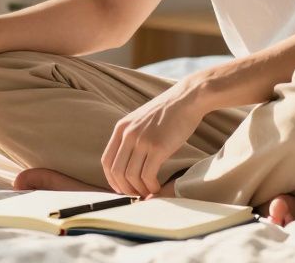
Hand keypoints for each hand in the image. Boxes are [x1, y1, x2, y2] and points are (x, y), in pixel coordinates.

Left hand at [101, 81, 204, 197]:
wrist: (187, 99)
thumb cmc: (168, 113)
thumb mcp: (141, 121)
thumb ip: (132, 137)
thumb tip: (129, 163)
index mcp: (121, 128)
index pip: (107, 160)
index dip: (111, 179)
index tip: (121, 189)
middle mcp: (128, 134)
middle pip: (116, 171)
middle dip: (124, 188)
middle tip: (136, 195)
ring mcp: (142, 140)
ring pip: (131, 176)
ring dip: (139, 190)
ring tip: (149, 192)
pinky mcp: (158, 147)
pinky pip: (147, 175)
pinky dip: (151, 186)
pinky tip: (157, 187)